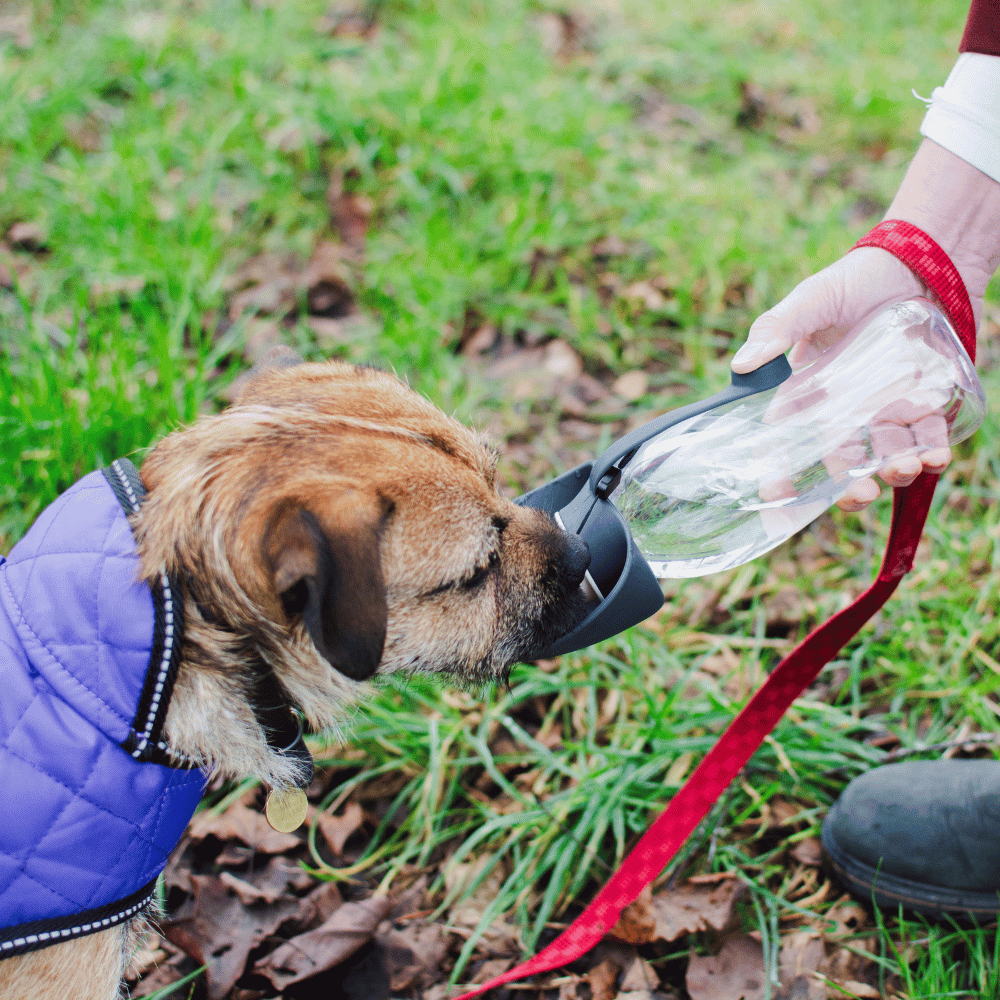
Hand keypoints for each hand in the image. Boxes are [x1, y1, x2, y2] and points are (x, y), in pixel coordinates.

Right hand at [731, 247, 955, 510]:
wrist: (919, 262)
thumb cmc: (854, 281)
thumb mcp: (810, 300)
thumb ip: (776, 330)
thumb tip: (741, 366)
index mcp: (807, 392)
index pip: (788, 438)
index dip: (780, 470)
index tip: (775, 494)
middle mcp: (844, 409)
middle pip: (839, 459)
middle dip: (847, 485)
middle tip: (858, 494)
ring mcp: (885, 409)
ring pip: (884, 455)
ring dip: (893, 470)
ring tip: (903, 467)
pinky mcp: (923, 403)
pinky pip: (926, 437)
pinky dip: (932, 451)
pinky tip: (935, 455)